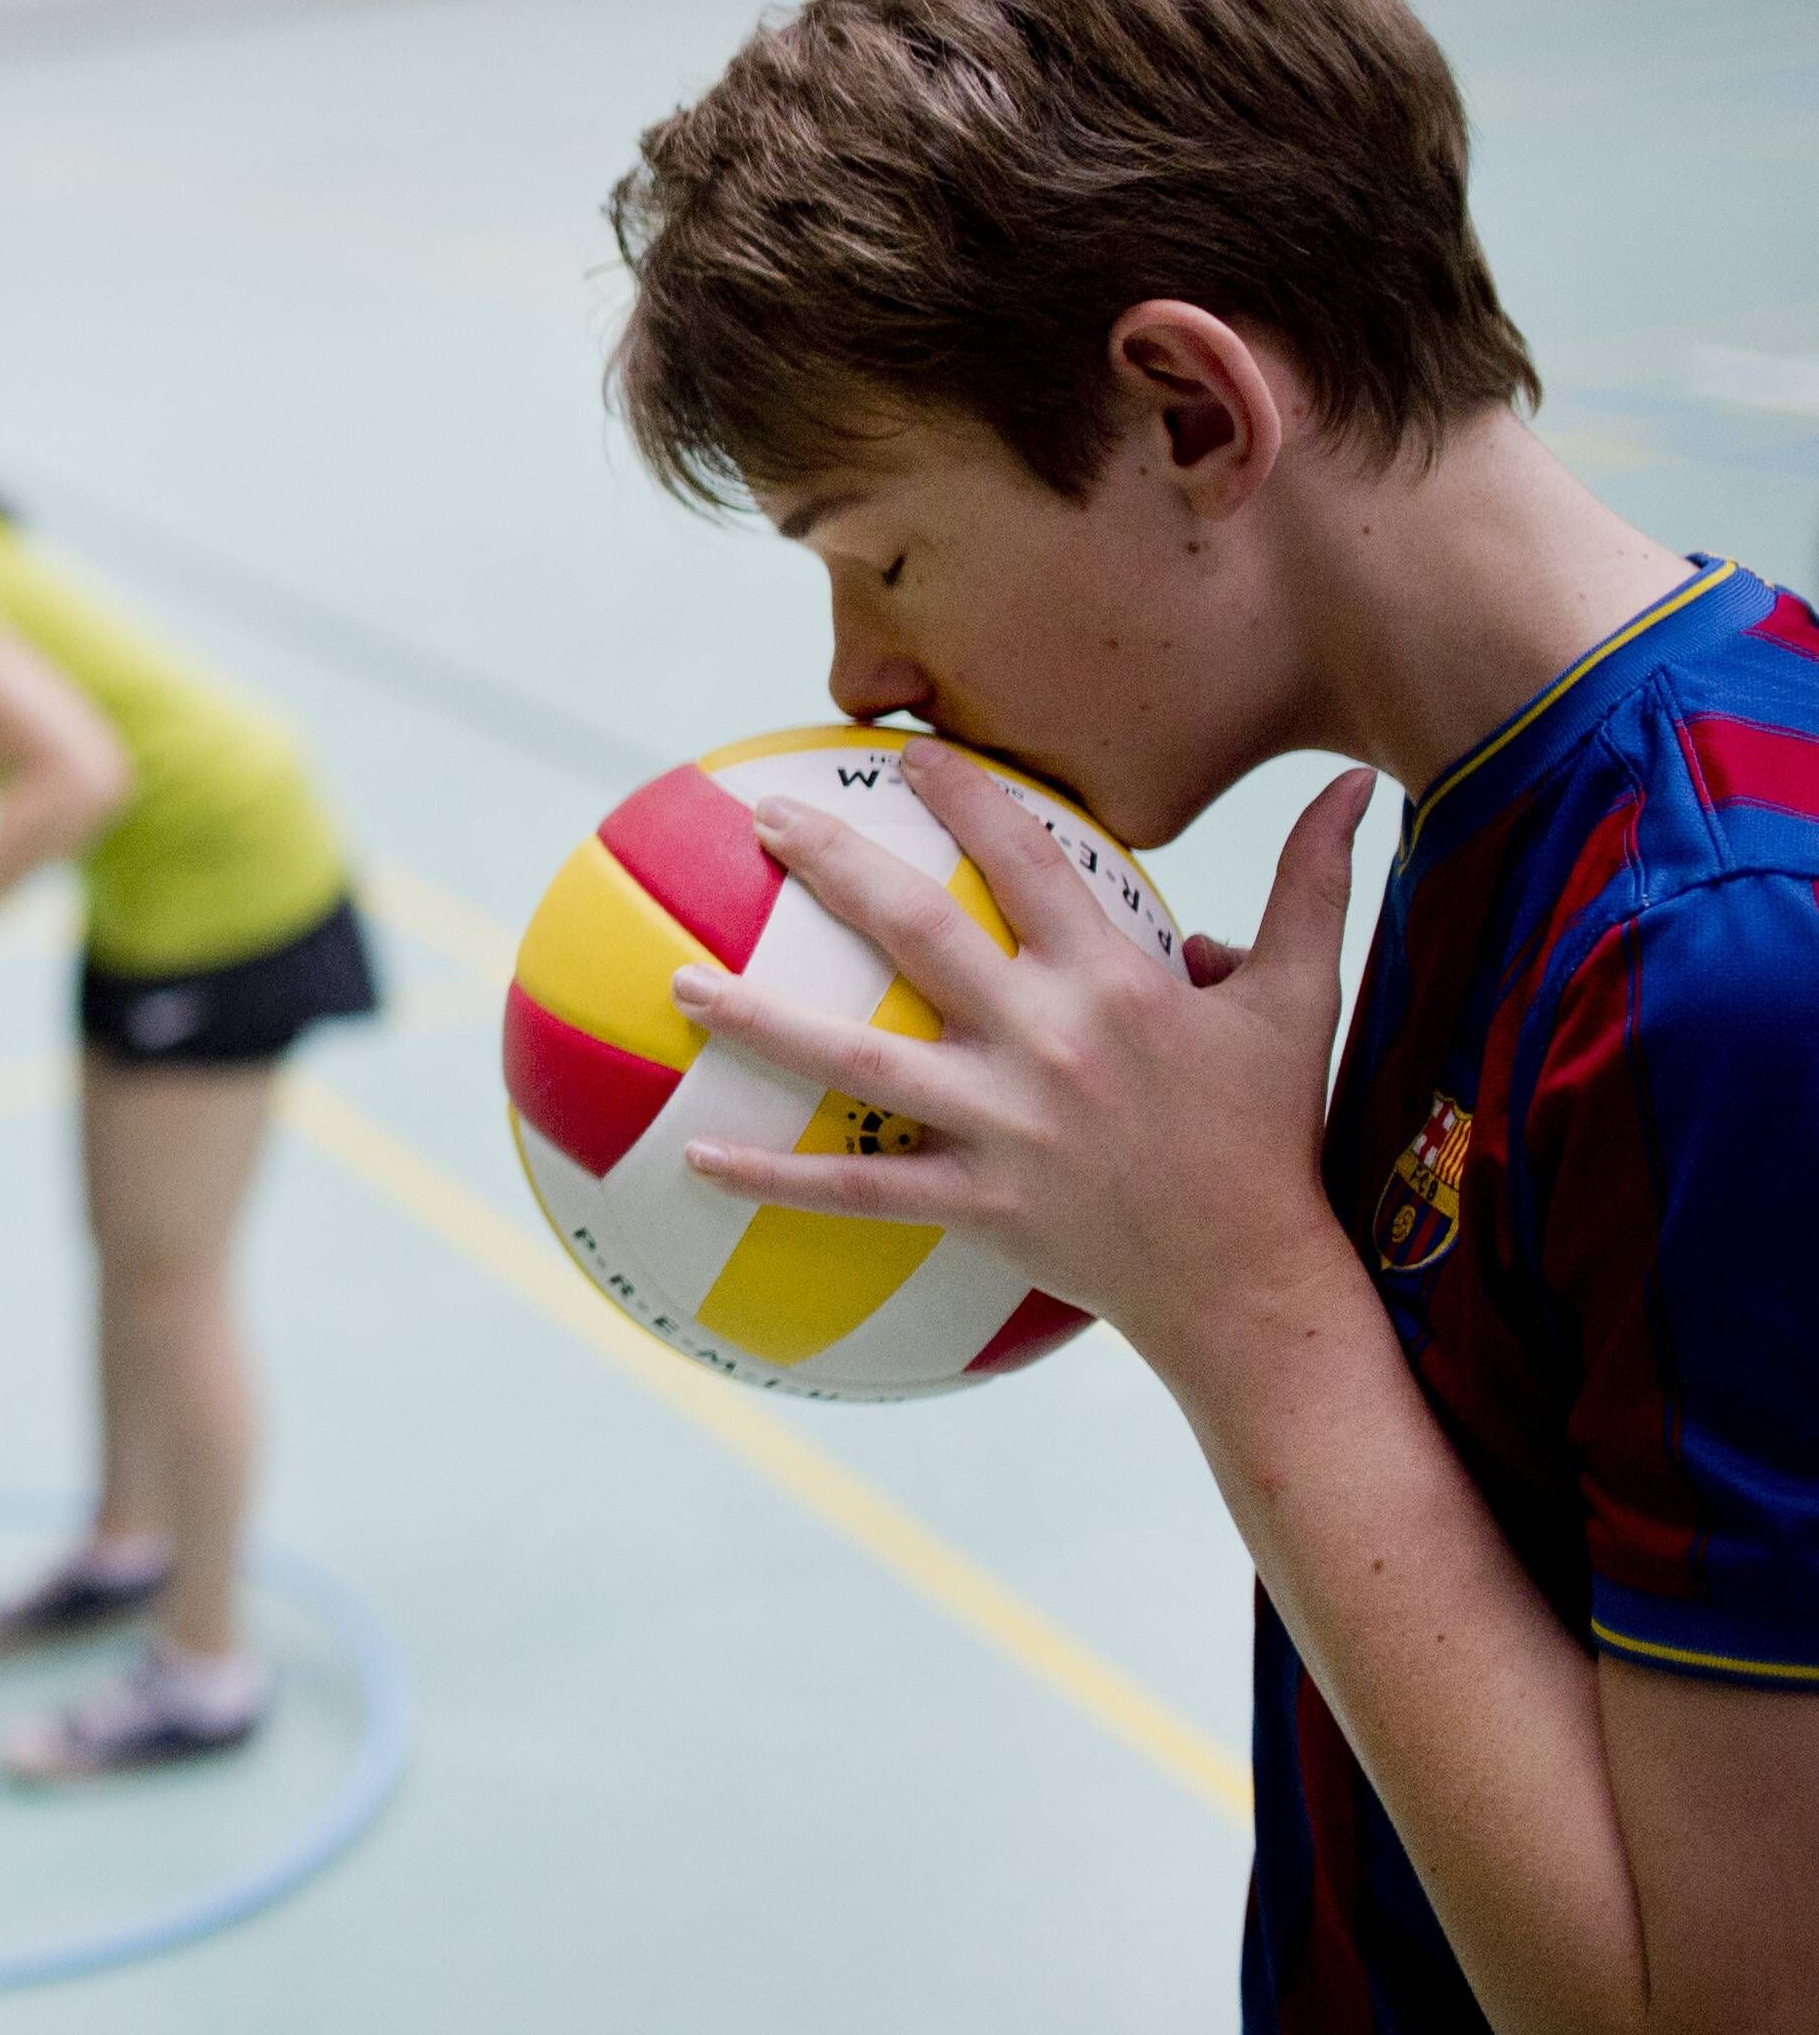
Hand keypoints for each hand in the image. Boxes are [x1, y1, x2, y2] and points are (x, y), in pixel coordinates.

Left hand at [669, 745, 1376, 1376]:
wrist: (1253, 1281)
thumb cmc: (1268, 1132)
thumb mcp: (1298, 1001)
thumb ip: (1310, 886)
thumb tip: (1360, 785)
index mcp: (1113, 984)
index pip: (1030, 862)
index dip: (967, 800)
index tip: (906, 752)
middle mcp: (1047, 1044)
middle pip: (917, 935)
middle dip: (835, 867)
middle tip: (764, 818)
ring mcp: (1003, 1127)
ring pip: (854, 1061)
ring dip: (757, 1020)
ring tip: (674, 981)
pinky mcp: (975, 1203)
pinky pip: (854, 1188)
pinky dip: (774, 1175)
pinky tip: (696, 1154)